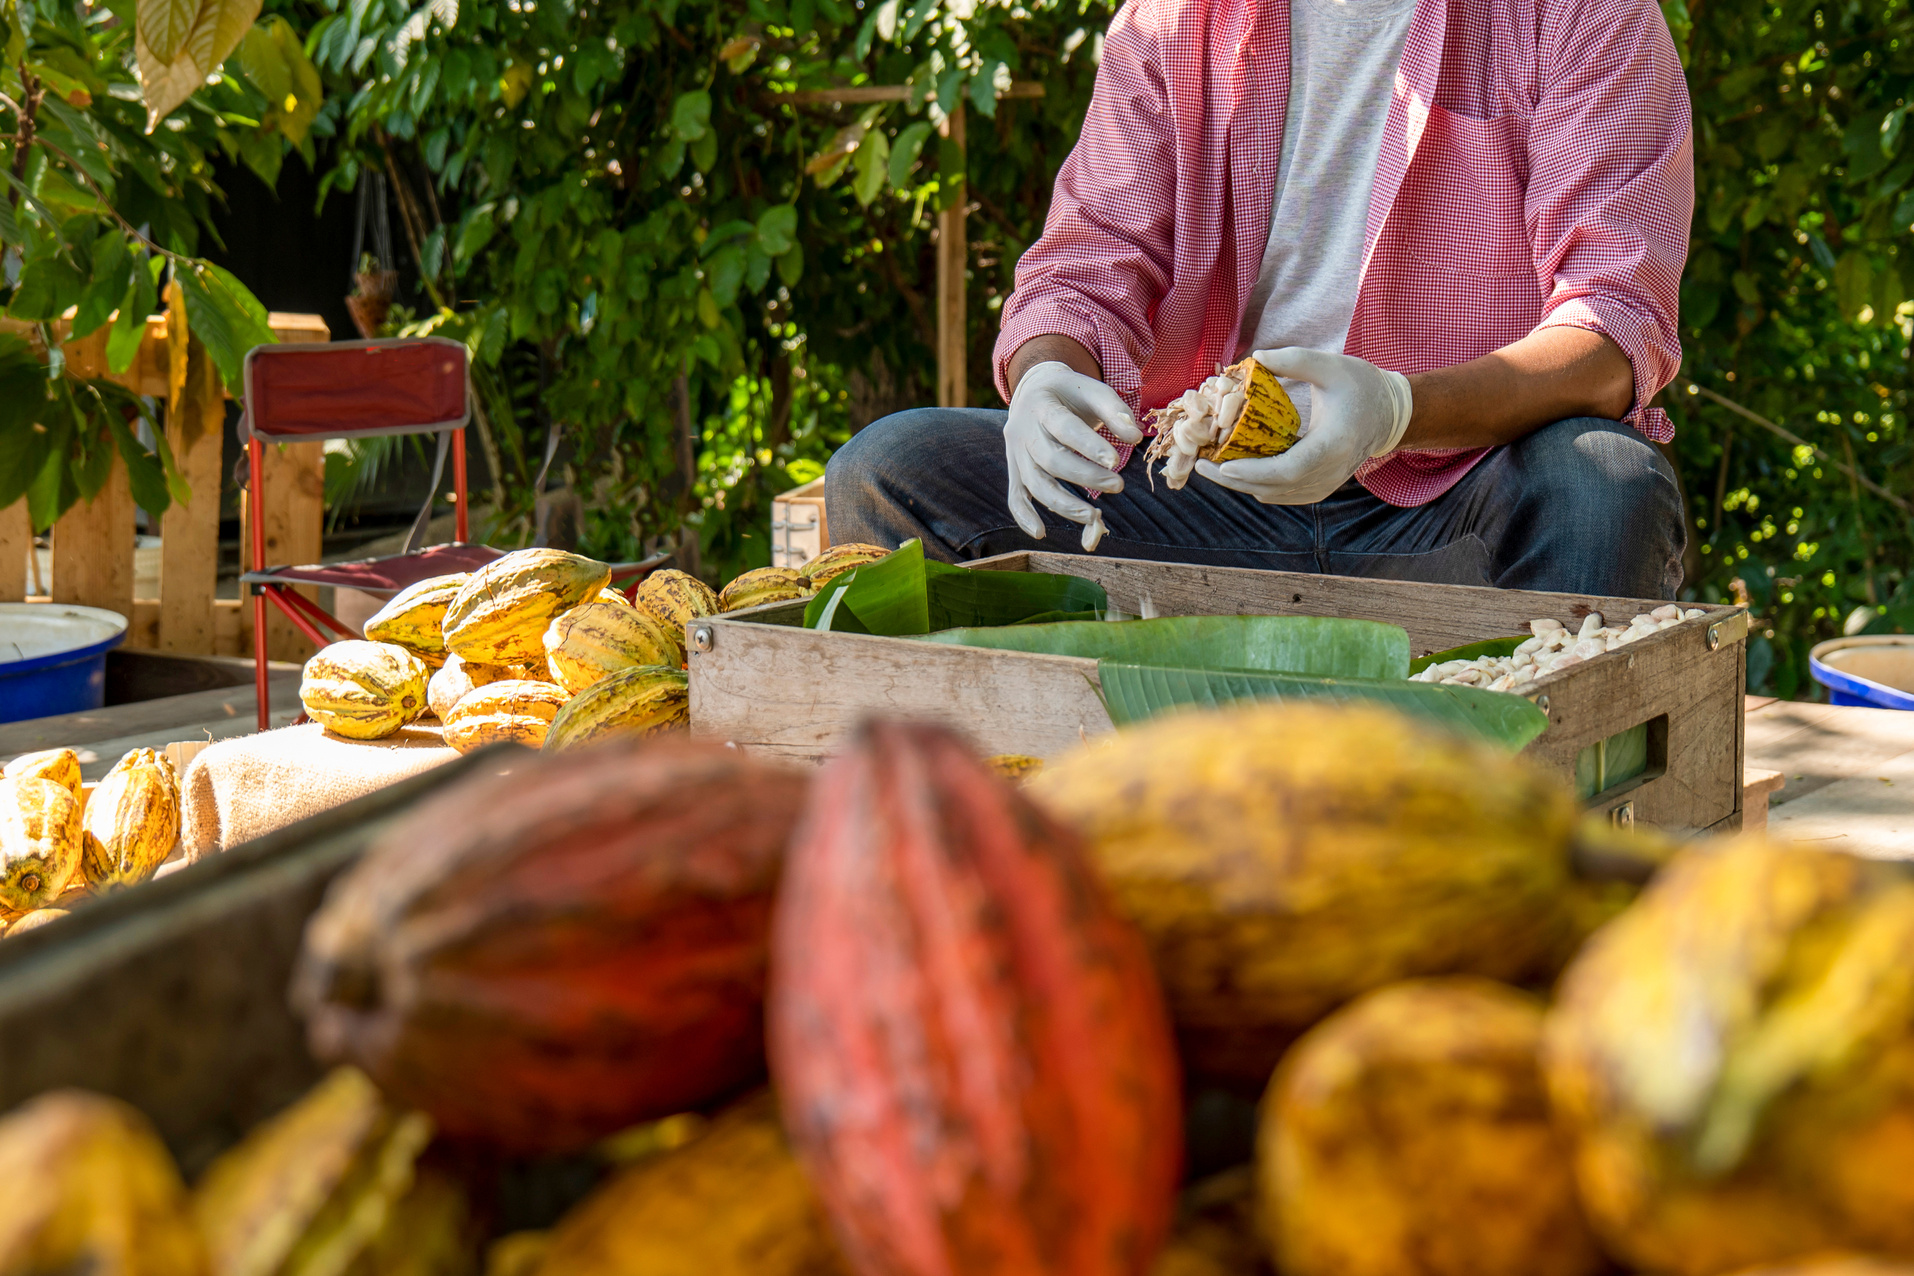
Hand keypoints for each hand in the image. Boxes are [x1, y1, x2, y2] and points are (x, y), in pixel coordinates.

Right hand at [1004, 360, 1142, 541]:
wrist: (1034, 390)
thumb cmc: (1070, 393)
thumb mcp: (1092, 391)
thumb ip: (1115, 411)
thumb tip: (1135, 437)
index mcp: (1041, 405)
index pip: (1064, 427)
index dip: (1088, 446)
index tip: (1115, 461)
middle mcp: (1022, 430)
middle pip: (1050, 459)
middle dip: (1085, 476)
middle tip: (1118, 486)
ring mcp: (1015, 453)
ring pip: (1034, 483)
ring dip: (1063, 504)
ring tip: (1093, 517)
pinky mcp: (1014, 470)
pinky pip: (1015, 496)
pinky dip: (1024, 516)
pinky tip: (1041, 533)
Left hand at [1197, 347, 1412, 504]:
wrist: (1389, 415)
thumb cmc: (1360, 385)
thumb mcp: (1330, 365)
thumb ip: (1294, 360)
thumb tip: (1255, 358)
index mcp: (1333, 443)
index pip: (1288, 469)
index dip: (1253, 471)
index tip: (1222, 465)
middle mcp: (1329, 472)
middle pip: (1273, 487)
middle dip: (1232, 480)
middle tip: (1199, 464)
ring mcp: (1324, 485)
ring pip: (1273, 494)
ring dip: (1240, 483)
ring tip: (1209, 464)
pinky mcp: (1318, 488)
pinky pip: (1280, 493)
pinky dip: (1255, 484)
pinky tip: (1233, 468)